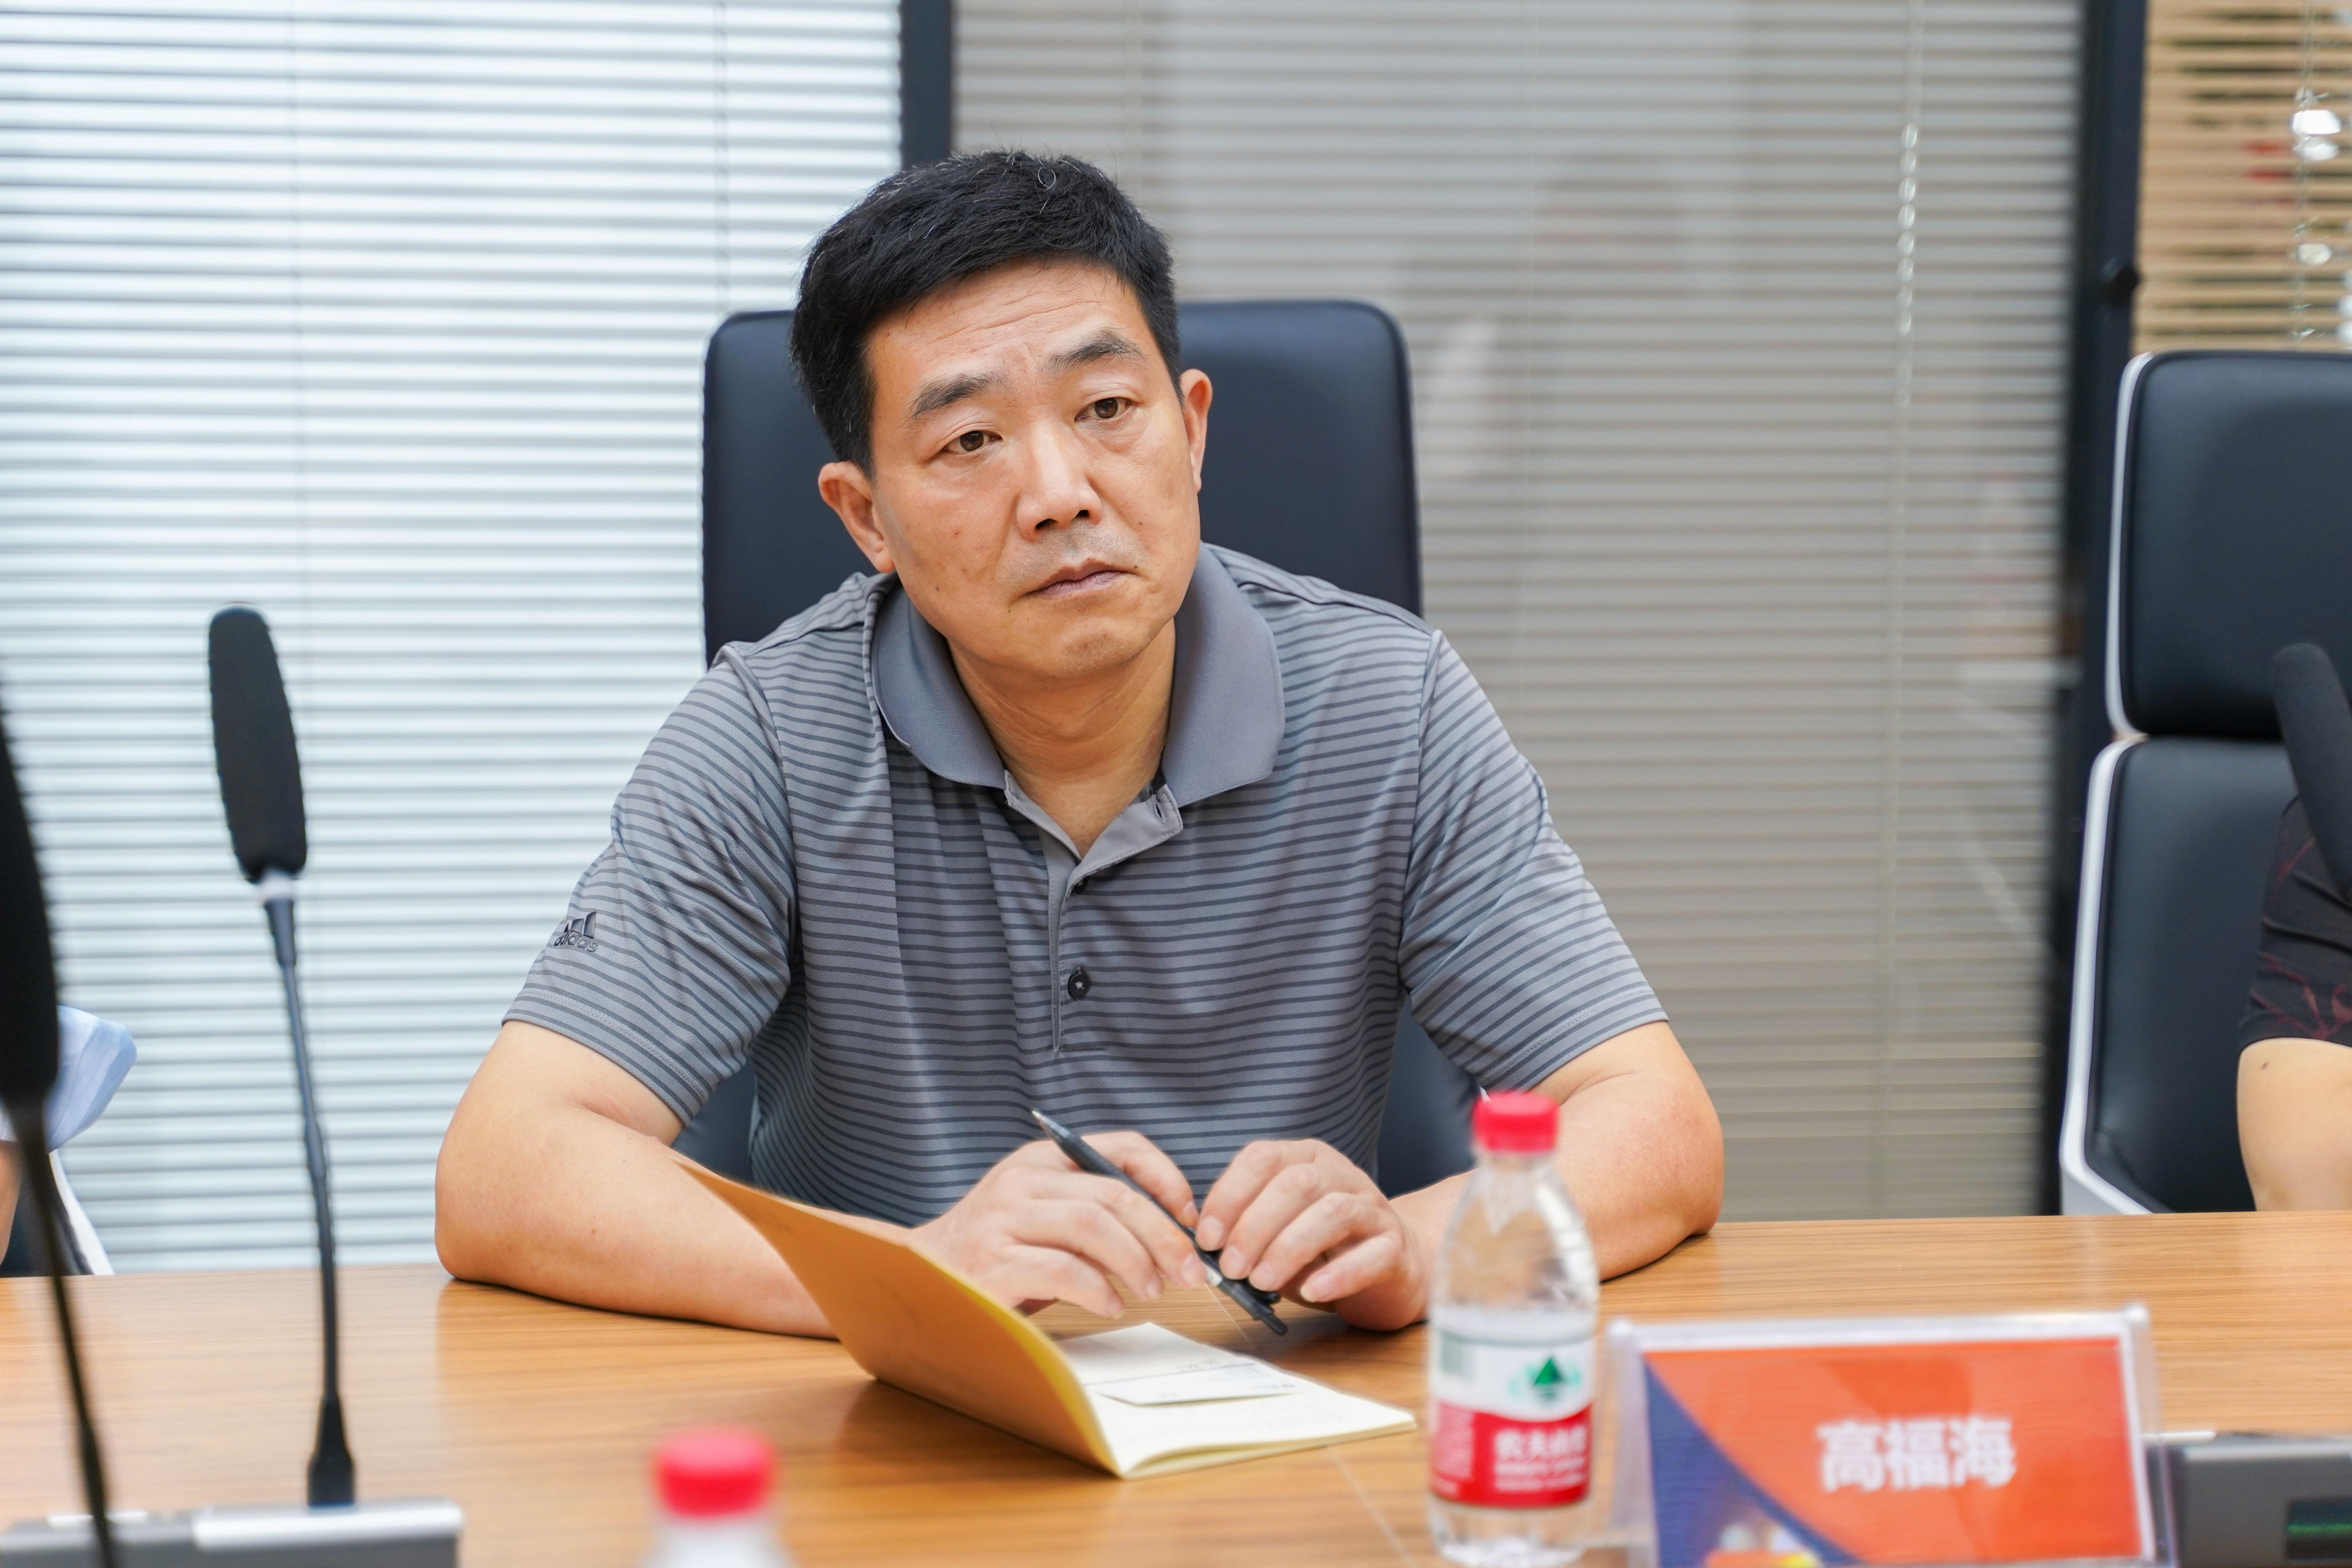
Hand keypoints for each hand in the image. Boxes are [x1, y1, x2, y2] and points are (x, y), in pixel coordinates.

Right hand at [911, 1132, 1207, 1317]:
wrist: (920, 1279)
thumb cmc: (998, 1251)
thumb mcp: (1045, 1214)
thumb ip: (1096, 1211)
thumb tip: (1174, 1235)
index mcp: (1043, 1158)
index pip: (1123, 1145)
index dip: (1168, 1177)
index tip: (1190, 1216)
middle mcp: (1021, 1179)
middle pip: (1115, 1193)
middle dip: (1164, 1235)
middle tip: (1191, 1271)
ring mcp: (1003, 1218)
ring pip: (1092, 1225)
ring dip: (1136, 1262)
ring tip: (1153, 1289)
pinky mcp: (992, 1263)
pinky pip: (1063, 1270)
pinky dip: (1098, 1290)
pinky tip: (1110, 1306)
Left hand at [1195, 1140, 1428, 1330]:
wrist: (1393, 1267)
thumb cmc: (1324, 1250)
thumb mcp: (1278, 1232)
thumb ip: (1248, 1234)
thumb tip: (1210, 1251)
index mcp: (1306, 1159)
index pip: (1263, 1158)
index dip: (1230, 1195)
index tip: (1207, 1237)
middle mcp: (1342, 1175)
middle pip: (1297, 1184)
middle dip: (1255, 1226)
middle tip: (1232, 1267)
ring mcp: (1373, 1209)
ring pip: (1333, 1212)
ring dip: (1289, 1248)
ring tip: (1262, 1281)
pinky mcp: (1395, 1247)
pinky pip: (1370, 1255)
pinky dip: (1337, 1274)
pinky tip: (1311, 1291)